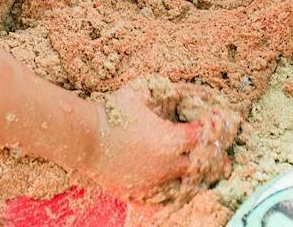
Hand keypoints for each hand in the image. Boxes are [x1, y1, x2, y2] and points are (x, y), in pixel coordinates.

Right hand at [85, 81, 199, 199]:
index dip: (207, 127)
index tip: (205, 122)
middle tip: (199, 146)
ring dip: (183, 174)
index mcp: (172, 140)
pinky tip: (164, 186)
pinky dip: (165, 195)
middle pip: (196, 163)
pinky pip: (159, 202)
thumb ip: (161, 90)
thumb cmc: (112, 112)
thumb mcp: (140, 93)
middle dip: (199, 154)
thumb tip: (177, 89)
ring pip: (180, 184)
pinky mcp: (137, 194)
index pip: (202, 136)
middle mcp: (167, 165)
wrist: (86, 137)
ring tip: (181, 164)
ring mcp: (153, 183)